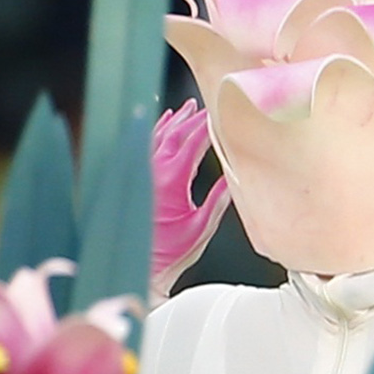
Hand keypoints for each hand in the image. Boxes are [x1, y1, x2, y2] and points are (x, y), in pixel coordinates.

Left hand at [151, 101, 231, 294]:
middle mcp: (154, 172)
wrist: (143, 268)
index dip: (207, 125)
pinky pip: (144, 148)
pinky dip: (154, 132)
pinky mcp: (136, 181)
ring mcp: (142, 175)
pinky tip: (161, 124)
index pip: (193, 142)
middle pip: (175, 134)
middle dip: (192, 117)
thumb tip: (237, 177)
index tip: (219, 113)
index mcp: (173, 180)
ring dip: (173, 121)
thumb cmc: (172, 253)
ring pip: (157, 138)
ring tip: (185, 108)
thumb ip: (219, 199)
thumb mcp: (202, 227)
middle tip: (206, 105)